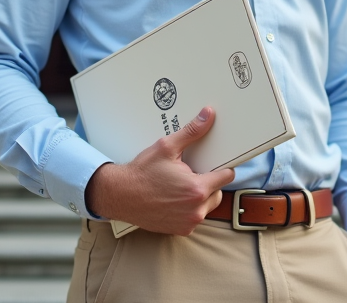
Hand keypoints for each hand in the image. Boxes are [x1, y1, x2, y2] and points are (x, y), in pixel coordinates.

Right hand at [84, 106, 235, 234]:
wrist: (121, 195)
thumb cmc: (142, 173)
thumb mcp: (167, 147)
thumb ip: (191, 132)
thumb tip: (207, 116)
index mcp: (197, 189)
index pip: (226, 176)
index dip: (222, 167)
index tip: (216, 163)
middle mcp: (196, 210)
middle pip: (218, 192)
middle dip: (209, 182)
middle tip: (192, 173)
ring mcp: (188, 222)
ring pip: (207, 206)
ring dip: (200, 197)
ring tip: (182, 186)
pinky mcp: (181, 230)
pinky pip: (195, 217)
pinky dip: (190, 209)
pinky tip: (175, 198)